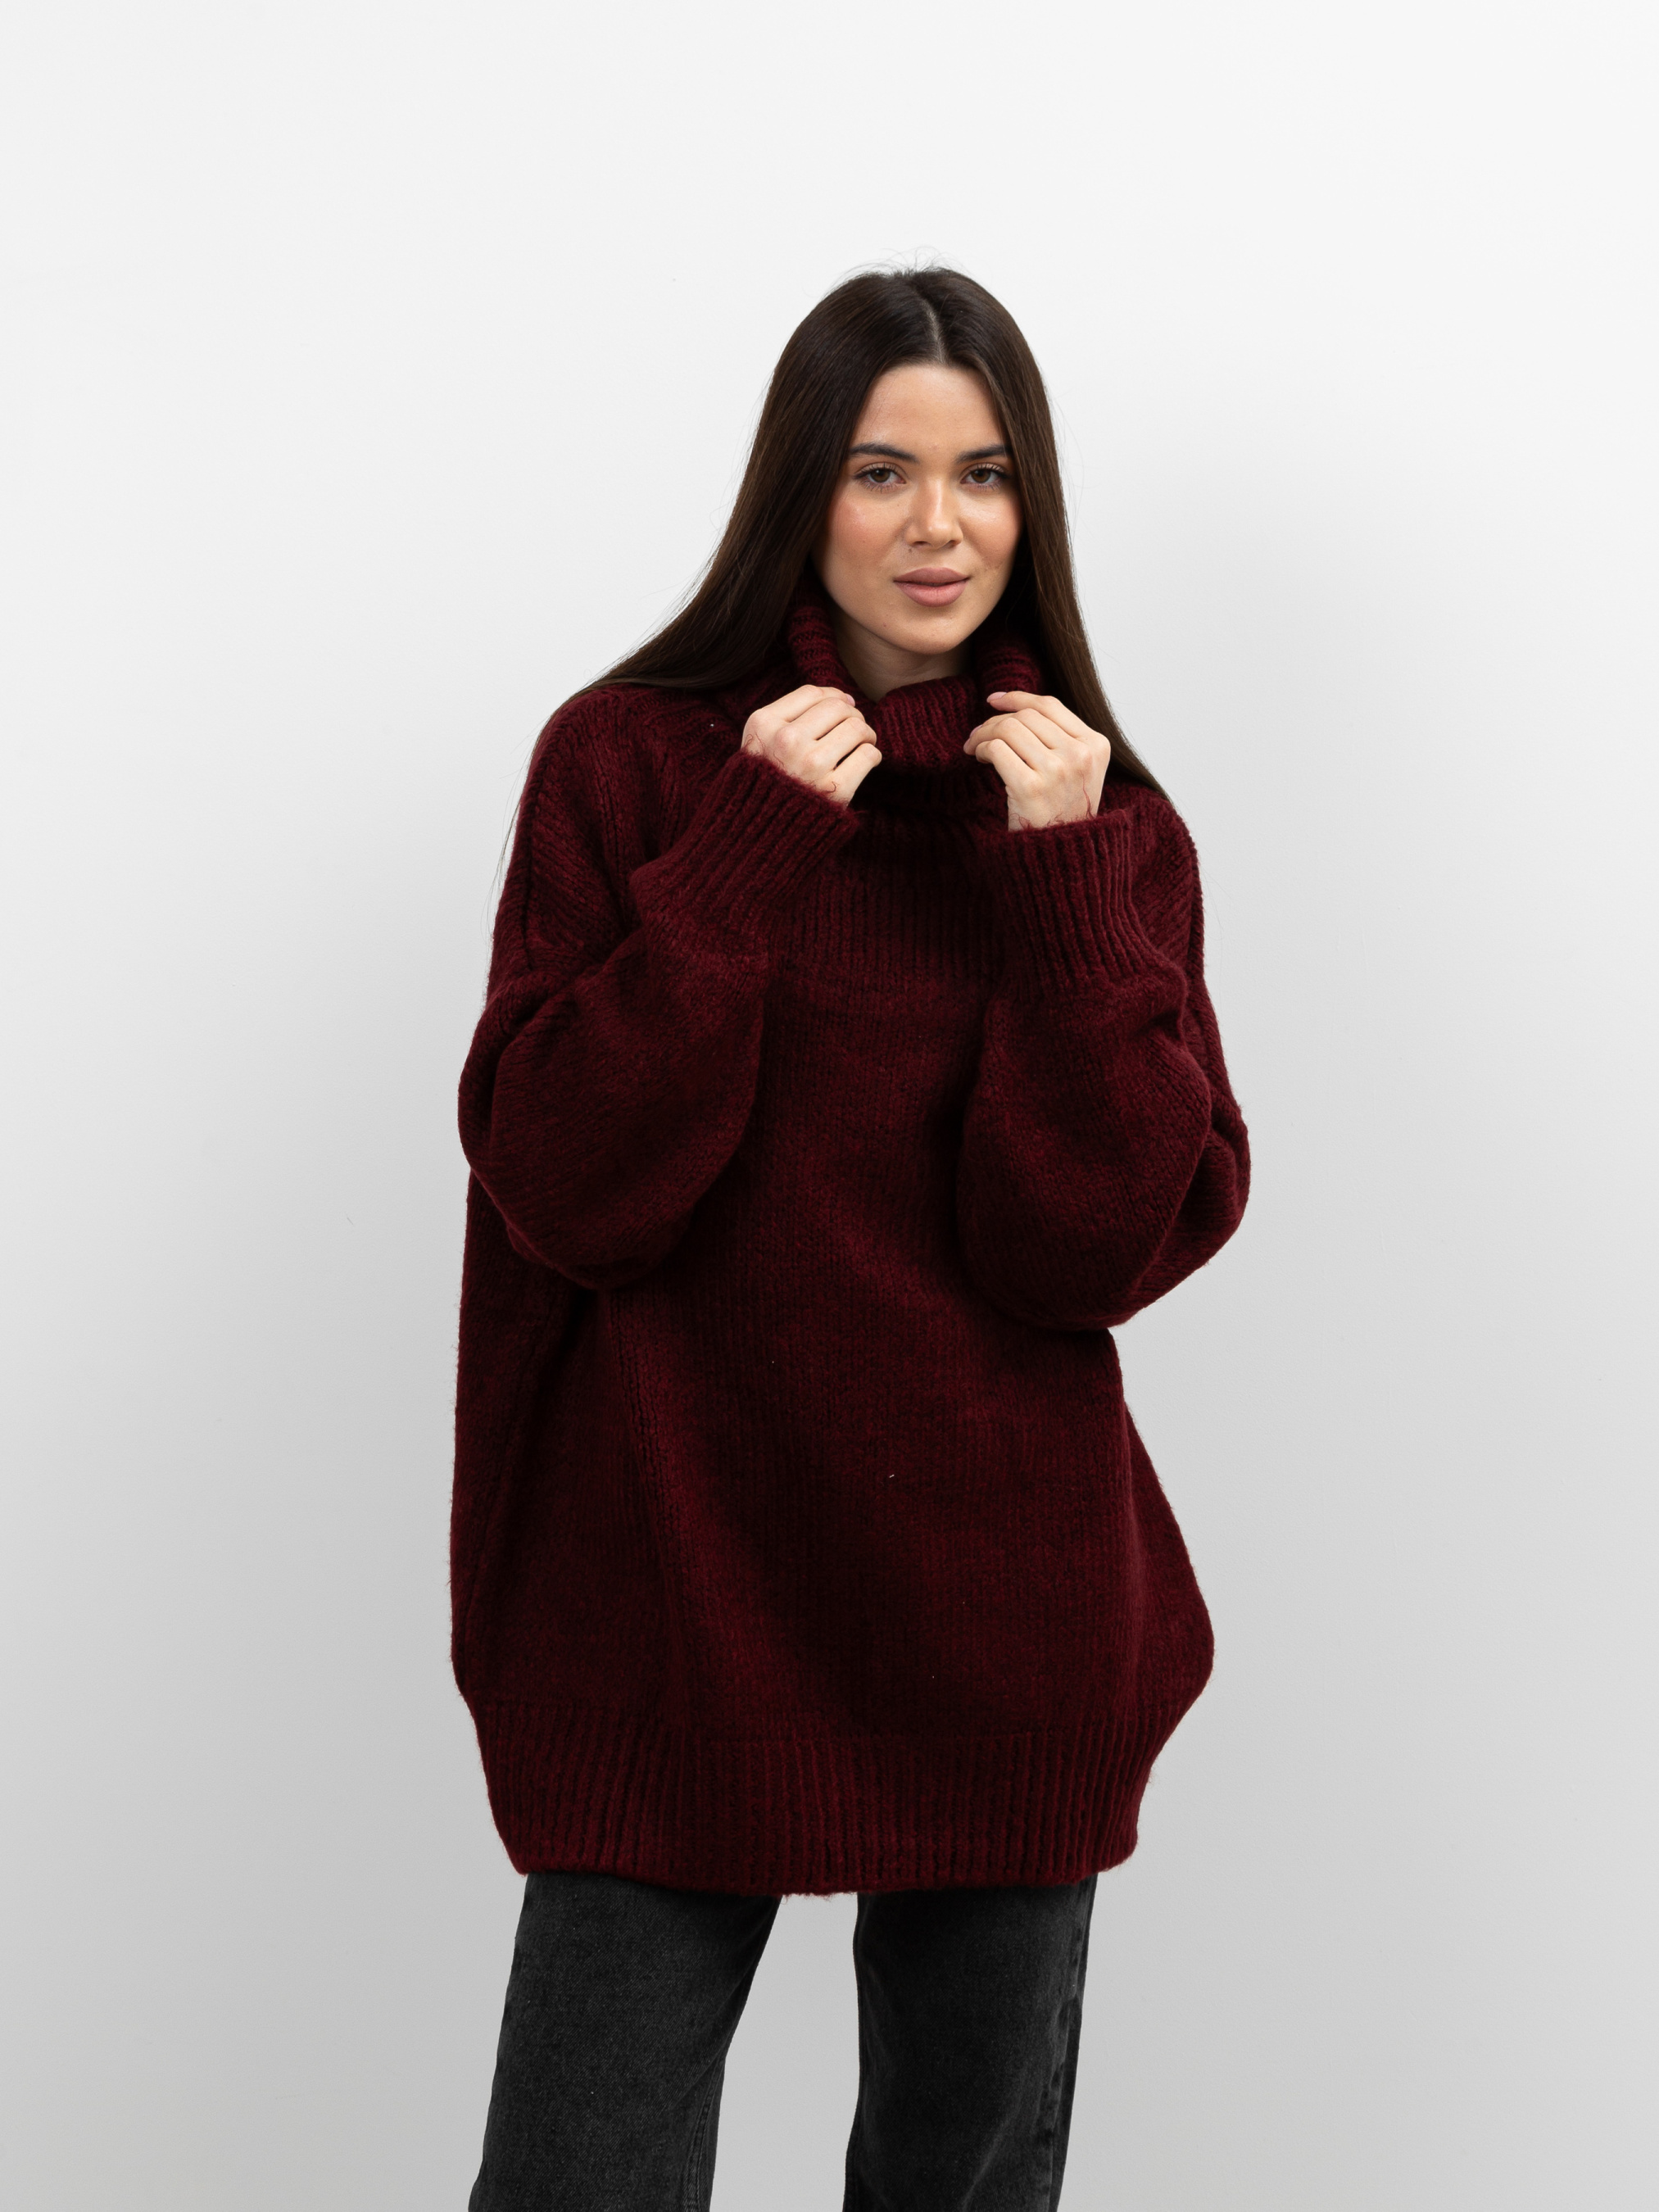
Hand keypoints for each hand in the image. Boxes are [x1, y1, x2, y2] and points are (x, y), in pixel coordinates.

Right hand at [742, 685, 881, 807]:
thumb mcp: (758, 744)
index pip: (813, 694)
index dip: (834, 697)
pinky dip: (871, 756)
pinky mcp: (835, 790)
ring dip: (866, 734)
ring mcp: (811, 765)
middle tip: (853, 730)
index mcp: (764, 725)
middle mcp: (786, 741)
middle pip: (838, 708)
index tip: (842, 707)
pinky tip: (863, 763)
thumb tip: (845, 698)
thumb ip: (789, 717)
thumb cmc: (764, 788)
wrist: (760, 839)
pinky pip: (868, 755)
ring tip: (861, 744)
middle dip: (852, 715)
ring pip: (857, 728)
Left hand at [963, 691, 1110, 830]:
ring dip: (984, 734)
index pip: (1050, 706)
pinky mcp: (1031, 787)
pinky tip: (979, 758)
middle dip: (995, 720)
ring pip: (1009, 728)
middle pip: (1026, 716)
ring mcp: (1057, 770)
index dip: (1018, 697)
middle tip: (977, 734)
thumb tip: (1017, 706)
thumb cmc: (1064, 813)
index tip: (995, 700)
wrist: (1064, 857)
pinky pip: (997, 749)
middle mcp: (1080, 755)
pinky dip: (982, 748)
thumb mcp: (1080, 772)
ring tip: (976, 747)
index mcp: (1096, 745)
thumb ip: (1062, 740)